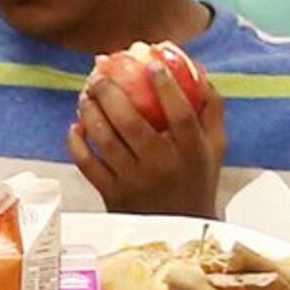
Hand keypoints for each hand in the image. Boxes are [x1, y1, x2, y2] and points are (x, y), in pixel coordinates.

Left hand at [70, 45, 226, 217]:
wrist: (180, 228)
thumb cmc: (196, 179)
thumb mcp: (214, 147)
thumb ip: (210, 107)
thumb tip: (197, 69)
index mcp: (191, 151)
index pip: (180, 113)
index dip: (166, 85)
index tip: (151, 61)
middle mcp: (163, 165)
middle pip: (132, 122)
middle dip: (111, 92)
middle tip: (99, 73)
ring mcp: (135, 181)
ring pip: (105, 139)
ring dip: (90, 112)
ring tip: (86, 95)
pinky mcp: (112, 195)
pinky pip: (88, 164)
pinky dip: (78, 143)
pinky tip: (76, 127)